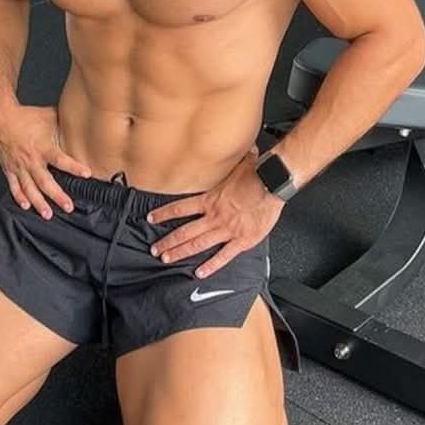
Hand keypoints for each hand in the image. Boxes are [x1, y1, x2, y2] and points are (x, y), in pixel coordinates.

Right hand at [0, 101, 92, 218]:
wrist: (1, 118)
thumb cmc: (25, 116)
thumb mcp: (49, 116)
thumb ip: (64, 124)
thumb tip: (79, 122)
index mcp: (43, 147)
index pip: (61, 160)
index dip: (74, 167)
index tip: (86, 174)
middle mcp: (31, 160)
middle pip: (45, 182)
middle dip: (57, 196)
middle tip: (68, 206)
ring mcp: (19, 166)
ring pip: (30, 189)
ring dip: (39, 203)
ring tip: (48, 214)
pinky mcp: (9, 169)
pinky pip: (14, 186)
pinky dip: (19, 197)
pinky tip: (26, 206)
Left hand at [146, 153, 285, 278]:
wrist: (272, 185)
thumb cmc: (257, 174)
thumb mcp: (238, 165)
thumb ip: (233, 162)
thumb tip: (241, 151)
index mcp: (210, 199)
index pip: (180, 208)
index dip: (164, 214)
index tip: (151, 218)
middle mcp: (214, 216)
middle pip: (184, 231)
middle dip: (168, 241)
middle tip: (155, 249)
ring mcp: (226, 230)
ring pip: (198, 244)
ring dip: (181, 252)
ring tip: (167, 259)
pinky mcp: (241, 240)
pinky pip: (223, 256)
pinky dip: (211, 266)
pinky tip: (200, 273)